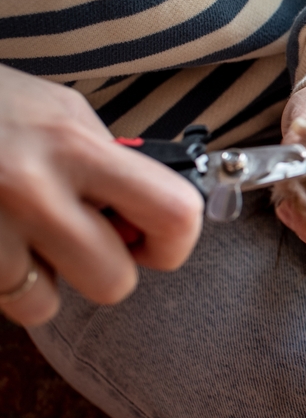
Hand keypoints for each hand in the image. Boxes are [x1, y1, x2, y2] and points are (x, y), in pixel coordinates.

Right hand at [0, 65, 203, 325]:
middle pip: (114, 281)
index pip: (172, 213)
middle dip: (106, 270)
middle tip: (83, 240)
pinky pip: (2, 300)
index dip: (176, 240)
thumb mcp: (58, 111)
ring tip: (23, 237)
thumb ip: (108, 160)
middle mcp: (33, 189)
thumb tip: (149, 215)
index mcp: (75, 145)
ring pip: (46, 306)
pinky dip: (3, 281)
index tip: (156, 240)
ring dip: (42, 282)